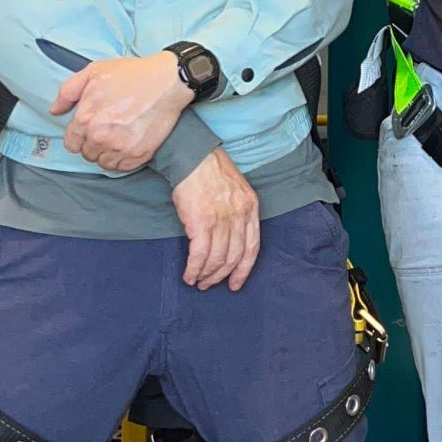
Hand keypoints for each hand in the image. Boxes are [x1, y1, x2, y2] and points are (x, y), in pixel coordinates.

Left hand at [54, 52, 192, 173]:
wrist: (167, 82)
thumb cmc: (131, 74)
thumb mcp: (94, 72)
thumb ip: (67, 91)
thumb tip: (54, 111)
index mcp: (86, 119)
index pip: (71, 143)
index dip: (79, 134)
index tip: (91, 126)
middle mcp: (100, 137)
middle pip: (87, 153)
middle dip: (93, 142)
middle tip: (108, 127)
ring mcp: (120, 149)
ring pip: (103, 162)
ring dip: (107, 152)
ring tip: (118, 135)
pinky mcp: (138, 155)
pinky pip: (121, 167)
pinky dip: (122, 158)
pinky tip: (128, 142)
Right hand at [170, 148, 260, 290]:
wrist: (192, 157)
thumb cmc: (211, 171)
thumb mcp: (236, 189)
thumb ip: (238, 213)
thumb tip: (229, 241)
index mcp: (251, 207)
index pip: (252, 247)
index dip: (244, 269)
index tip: (236, 283)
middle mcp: (239, 215)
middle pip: (234, 256)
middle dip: (222, 275)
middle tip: (210, 284)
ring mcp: (221, 219)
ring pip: (217, 259)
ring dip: (207, 274)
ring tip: (198, 281)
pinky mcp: (201, 222)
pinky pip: (200, 254)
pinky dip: (194, 268)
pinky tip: (189, 275)